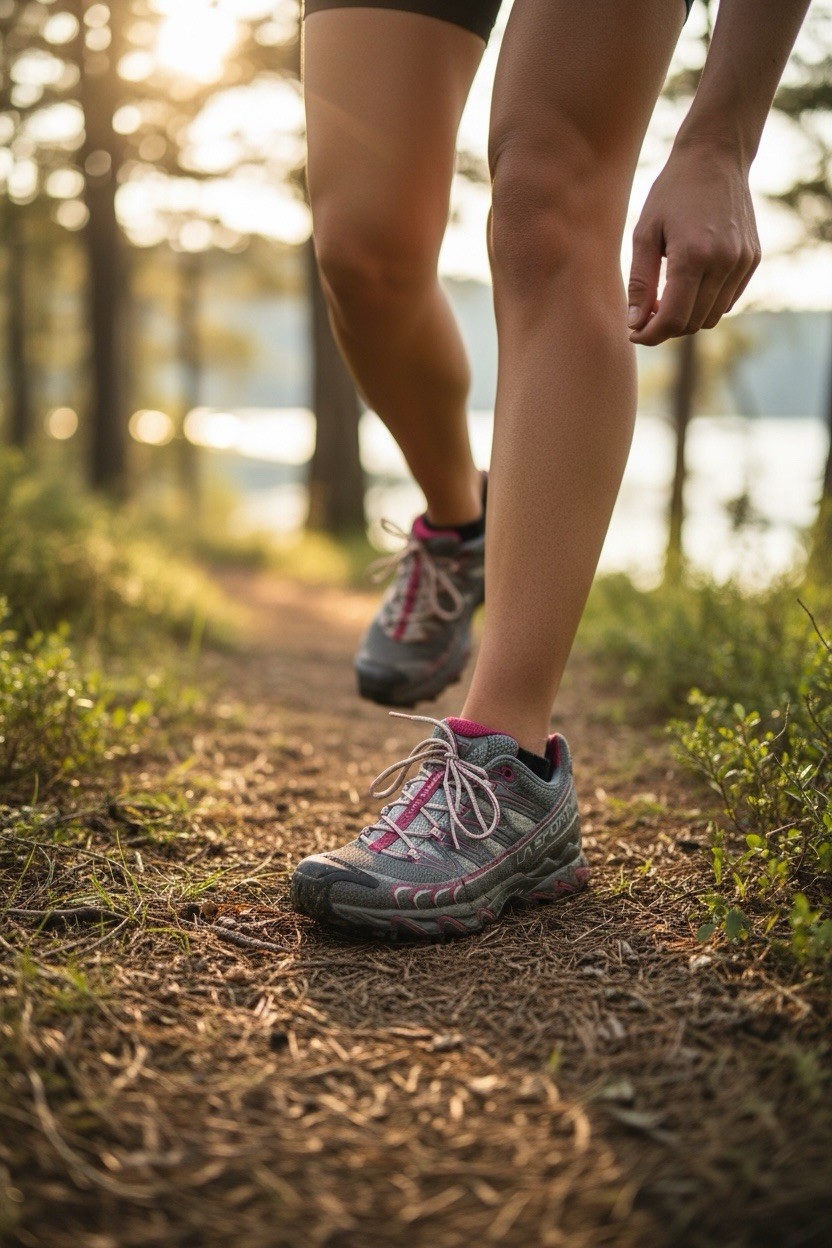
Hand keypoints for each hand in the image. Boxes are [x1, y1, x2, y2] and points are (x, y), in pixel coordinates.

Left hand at [627, 142, 760, 345]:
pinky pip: (728, 301)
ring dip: (687, 319)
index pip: (674, 319)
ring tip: (664, 303)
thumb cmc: (672, 192)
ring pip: (713, 316)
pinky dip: (707, 305)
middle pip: (693, 322)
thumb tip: (634, 324)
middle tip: (644, 318)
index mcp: (693, 256)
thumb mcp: (645, 234)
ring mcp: (743, 262)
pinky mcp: (753, 259)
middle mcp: (724, 262)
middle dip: (666, 329)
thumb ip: (640, 282)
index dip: (651, 334)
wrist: (716, 157)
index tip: (633, 333)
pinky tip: (688, 288)